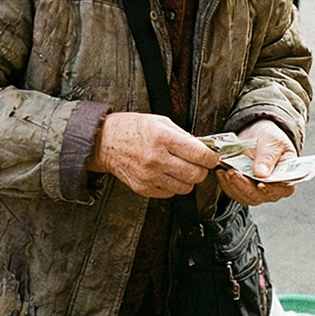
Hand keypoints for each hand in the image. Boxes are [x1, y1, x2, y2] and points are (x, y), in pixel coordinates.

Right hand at [89, 113, 219, 197]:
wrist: (104, 142)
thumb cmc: (131, 129)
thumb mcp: (160, 121)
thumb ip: (183, 135)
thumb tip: (202, 148)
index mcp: (162, 137)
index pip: (199, 155)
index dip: (211, 157)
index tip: (211, 157)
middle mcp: (156, 158)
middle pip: (195, 175)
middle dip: (201, 169)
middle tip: (197, 163)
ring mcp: (149, 175)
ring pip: (185, 188)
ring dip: (187, 179)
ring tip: (180, 169)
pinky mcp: (143, 188)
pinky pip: (169, 194)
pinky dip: (172, 186)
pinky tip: (166, 174)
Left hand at [214, 119, 295, 205]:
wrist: (255, 133)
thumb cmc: (269, 138)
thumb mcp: (272, 141)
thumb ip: (268, 157)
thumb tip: (261, 174)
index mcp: (287, 176)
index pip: (283, 189)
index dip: (272, 190)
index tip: (260, 185)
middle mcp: (273, 188)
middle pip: (260, 196)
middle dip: (245, 187)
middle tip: (233, 173)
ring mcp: (256, 190)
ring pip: (245, 197)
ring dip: (233, 186)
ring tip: (225, 171)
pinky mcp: (243, 187)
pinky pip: (234, 192)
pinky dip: (226, 184)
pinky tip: (221, 172)